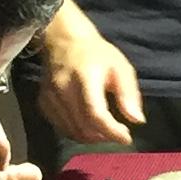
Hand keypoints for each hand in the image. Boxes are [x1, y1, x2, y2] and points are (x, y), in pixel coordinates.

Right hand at [38, 18, 144, 143]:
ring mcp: (50, 97)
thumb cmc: (97, 54)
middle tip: (118, 133)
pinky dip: (77, 132)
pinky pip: (61, 127)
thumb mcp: (121, 68)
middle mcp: (63, 89)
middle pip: (83, 127)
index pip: (95, 114)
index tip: (127, 138)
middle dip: (104, 136)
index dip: (111, 131)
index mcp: (84, 78)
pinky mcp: (43, 103)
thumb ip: (128, 94)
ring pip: (72, 131)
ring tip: (106, 131)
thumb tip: (137, 121)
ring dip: (92, 137)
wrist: (64, 41)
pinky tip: (89, 126)